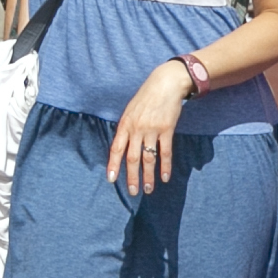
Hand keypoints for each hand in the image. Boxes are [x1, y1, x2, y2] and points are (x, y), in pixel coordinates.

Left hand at [106, 60, 192, 193]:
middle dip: (131, 176)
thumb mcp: (130, 111)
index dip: (113, 164)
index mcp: (124, 124)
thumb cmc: (145, 98)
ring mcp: (152, 130)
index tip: (110, 179)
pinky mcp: (167, 130)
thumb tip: (123, 146)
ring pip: (148, 158)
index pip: (116, 149)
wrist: (164, 85)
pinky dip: (165, 166)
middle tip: (132, 192)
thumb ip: (127, 129)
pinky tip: (165, 177)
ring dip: (148, 176)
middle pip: (132, 157)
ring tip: (148, 189)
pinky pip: (165, 152)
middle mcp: (136, 129)